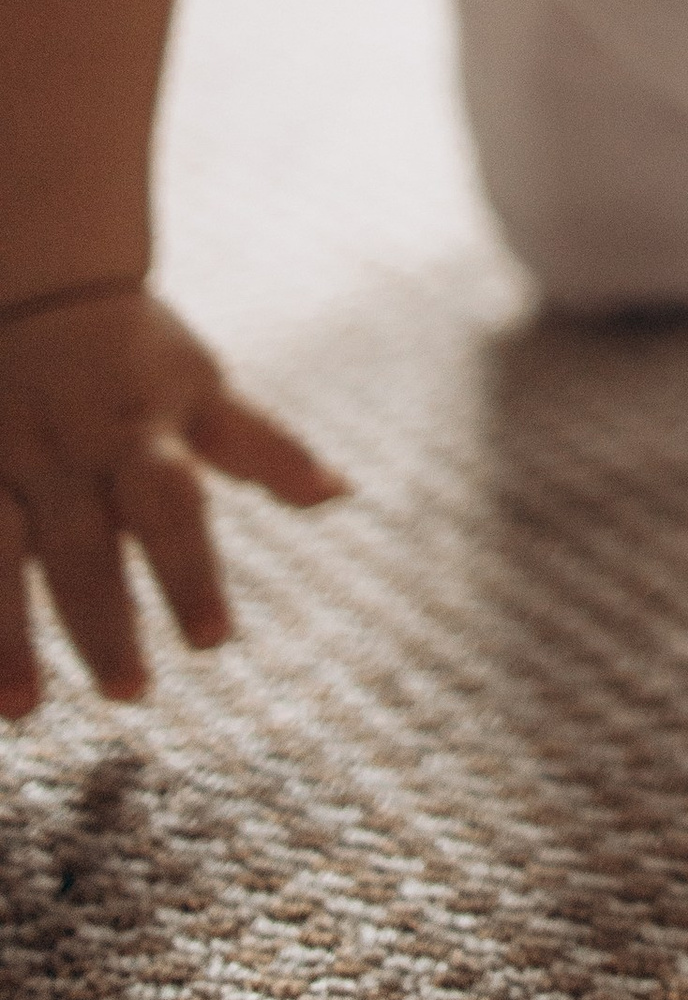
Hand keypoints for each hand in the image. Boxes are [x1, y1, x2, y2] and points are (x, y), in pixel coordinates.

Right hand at [0, 286, 346, 714]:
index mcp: (139, 434)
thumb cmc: (140, 359)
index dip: (190, 572)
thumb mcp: (206, 393)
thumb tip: (342, 493)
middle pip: (81, 545)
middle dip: (102, 621)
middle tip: (132, 694)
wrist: (42, 288)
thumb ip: (266, 450)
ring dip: (4, 634)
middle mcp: (65, 453)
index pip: (171, 507)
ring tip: (21, 711)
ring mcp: (1, 462)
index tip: (213, 642)